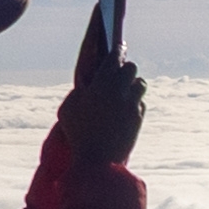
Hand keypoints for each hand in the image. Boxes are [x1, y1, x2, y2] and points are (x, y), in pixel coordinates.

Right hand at [58, 29, 144, 166]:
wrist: (98, 161)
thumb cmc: (78, 133)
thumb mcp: (68, 108)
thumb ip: (79, 92)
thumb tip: (89, 87)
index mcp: (103, 82)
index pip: (115, 57)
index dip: (117, 50)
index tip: (118, 47)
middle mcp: (121, 90)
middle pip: (132, 68)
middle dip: (126, 69)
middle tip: (118, 74)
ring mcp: (132, 105)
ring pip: (140, 85)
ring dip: (132, 86)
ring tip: (122, 92)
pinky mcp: (139, 119)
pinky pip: (140, 104)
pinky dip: (134, 104)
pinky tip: (125, 110)